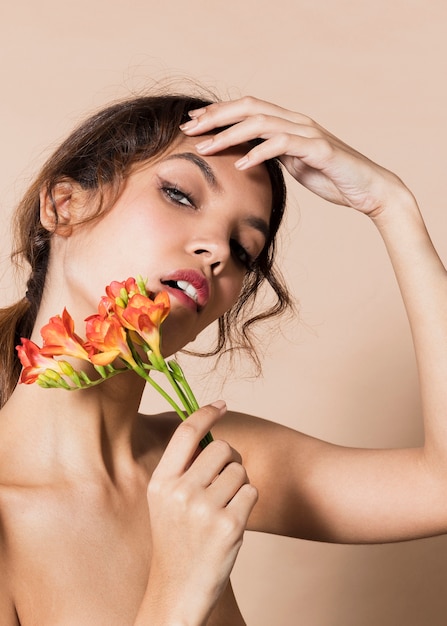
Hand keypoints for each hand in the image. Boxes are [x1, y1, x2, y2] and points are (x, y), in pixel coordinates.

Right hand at [140, 401, 257, 624]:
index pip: (185, 434)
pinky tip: (232, 523)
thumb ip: (183, 470)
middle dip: (230, 460)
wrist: (178, 590)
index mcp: (161, 482)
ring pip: (240, 470)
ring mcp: (204, 509)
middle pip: (221, 448)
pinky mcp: (229, 525)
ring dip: (239, 485)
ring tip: (224, 509)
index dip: (205, 413)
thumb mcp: (165, 503)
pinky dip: (248, 503)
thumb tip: (212, 436)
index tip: (221, 404)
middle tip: (224, 483)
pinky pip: (252, 492)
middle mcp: (180, 492)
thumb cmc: (176, 541)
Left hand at [180, 96, 411, 217]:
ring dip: (229, 135)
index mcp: (289, 124)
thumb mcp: (294, 165)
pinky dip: (259, 153)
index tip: (192, 123)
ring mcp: (309, 133)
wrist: (368, 189)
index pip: (247, 109)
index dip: (218, 113)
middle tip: (189, 128)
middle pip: (249, 107)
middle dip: (216, 116)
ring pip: (261, 123)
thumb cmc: (331, 179)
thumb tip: (246, 155)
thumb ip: (273, 155)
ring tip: (205, 148)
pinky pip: (283, 145)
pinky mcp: (319, 150)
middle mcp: (297, 122)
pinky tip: (240, 164)